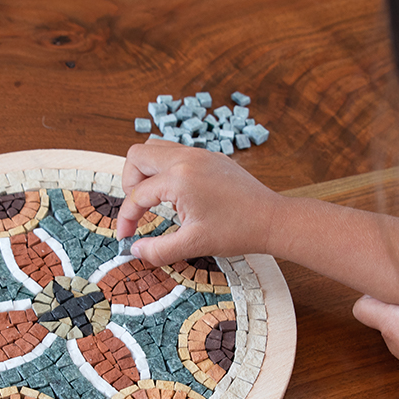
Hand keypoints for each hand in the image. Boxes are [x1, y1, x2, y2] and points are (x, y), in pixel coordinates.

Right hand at [117, 140, 280, 264]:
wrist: (272, 220)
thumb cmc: (238, 230)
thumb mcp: (193, 245)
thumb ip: (158, 250)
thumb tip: (135, 251)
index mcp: (179, 178)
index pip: (137, 194)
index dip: (126, 218)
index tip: (127, 237)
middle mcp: (186, 158)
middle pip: (137, 156)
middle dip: (130, 184)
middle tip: (138, 209)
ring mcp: (199, 153)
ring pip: (154, 148)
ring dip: (145, 172)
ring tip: (153, 199)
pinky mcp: (209, 156)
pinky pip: (174, 152)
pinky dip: (164, 169)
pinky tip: (175, 194)